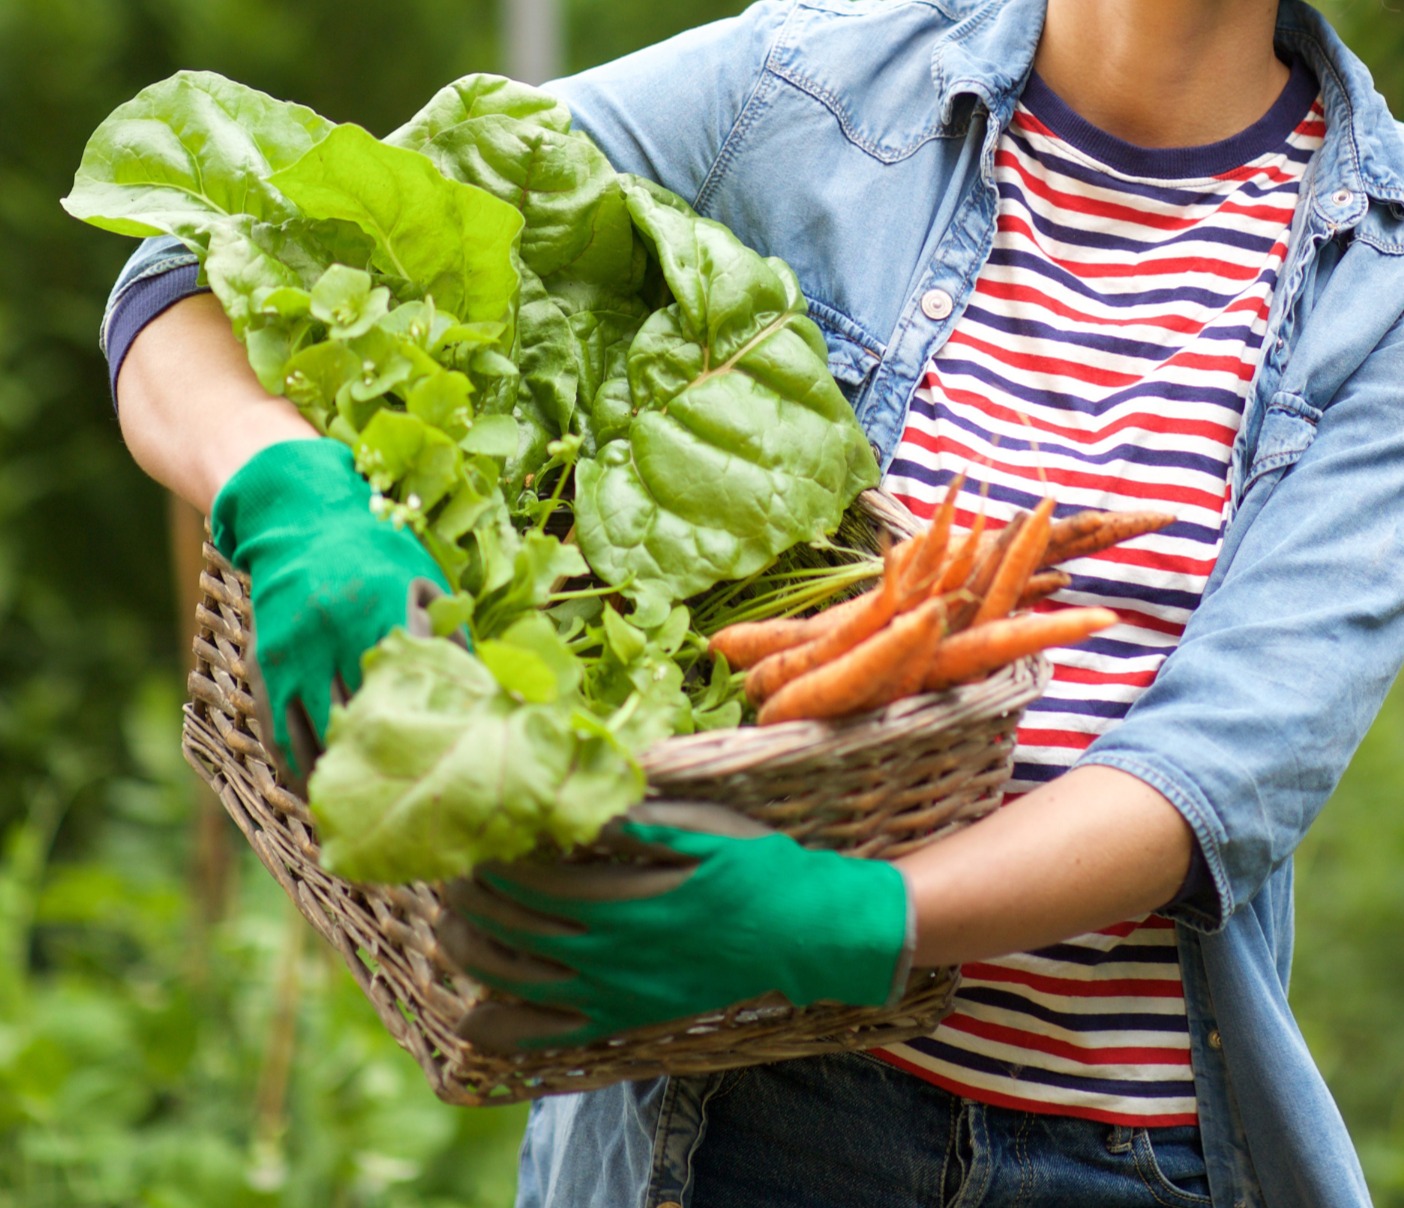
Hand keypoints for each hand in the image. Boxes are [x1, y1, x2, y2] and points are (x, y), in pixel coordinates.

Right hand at [210, 438, 451, 785]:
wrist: (300, 516)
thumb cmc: (378, 551)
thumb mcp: (424, 580)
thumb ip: (449, 634)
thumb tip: (487, 688)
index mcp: (380, 612)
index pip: (407, 691)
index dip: (424, 738)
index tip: (443, 777)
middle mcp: (333, 634)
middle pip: (361, 721)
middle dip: (385, 768)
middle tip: (410, 811)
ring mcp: (294, 652)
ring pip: (316, 734)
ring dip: (339, 779)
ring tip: (364, 814)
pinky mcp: (264, 664)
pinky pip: (278, 729)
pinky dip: (299, 765)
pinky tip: (318, 791)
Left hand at [438, 802, 914, 1050]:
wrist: (806, 934)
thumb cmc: (759, 868)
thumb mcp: (707, 828)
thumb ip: (642, 823)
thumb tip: (585, 807)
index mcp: (628, 901)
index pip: (536, 882)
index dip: (494, 862)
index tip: (471, 837)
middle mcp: (614, 953)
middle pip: (518, 930)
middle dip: (471, 901)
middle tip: (445, 873)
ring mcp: (618, 992)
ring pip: (523, 982)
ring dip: (474, 954)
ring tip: (447, 929)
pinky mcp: (629, 1016)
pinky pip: (556, 1033)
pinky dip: (509, 1029)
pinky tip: (475, 1016)